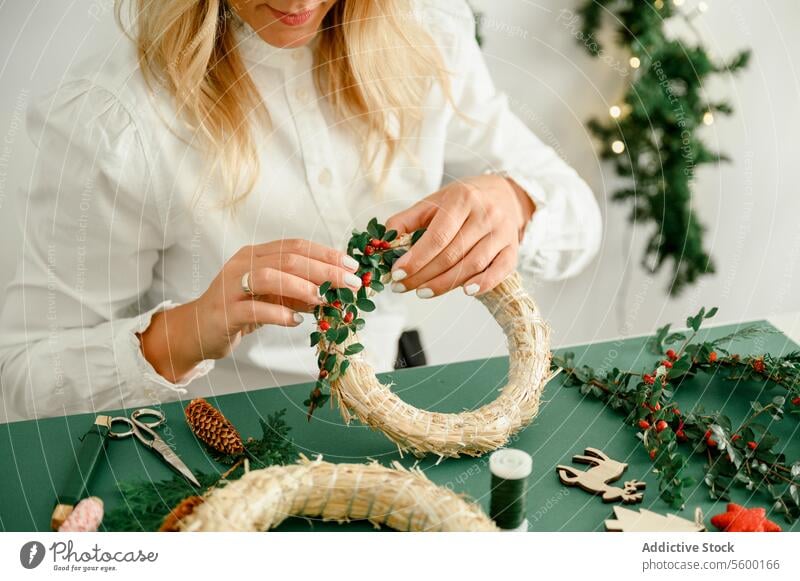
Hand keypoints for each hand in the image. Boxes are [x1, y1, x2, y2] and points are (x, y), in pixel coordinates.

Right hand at [138, 239, 361, 381]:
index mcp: (256, 254)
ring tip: (324, 300)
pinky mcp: (225, 312)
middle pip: (288, 259)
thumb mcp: (274, 298)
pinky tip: (295, 321)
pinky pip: (254, 309)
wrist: (198, 331)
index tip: (352, 266)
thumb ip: (300, 292)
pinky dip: (278, 314)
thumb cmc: (240, 310)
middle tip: (350, 284)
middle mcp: (243, 264)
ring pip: (269, 277)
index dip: (326, 254)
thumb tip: (336, 292)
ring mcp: (231, 287)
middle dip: (324, 270)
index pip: (296, 246)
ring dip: (301, 288)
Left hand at [385, 174, 534, 297]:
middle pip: (452, 254)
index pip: (437, 236)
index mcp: (462, 199)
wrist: (503, 195)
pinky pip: (499, 271)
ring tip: (421, 292)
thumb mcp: (433, 202)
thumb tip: (383, 243)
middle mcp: (485, 215)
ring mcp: (501, 233)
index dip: (415, 259)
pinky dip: (483, 284)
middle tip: (402, 287)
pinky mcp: (512, 249)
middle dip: (423, 275)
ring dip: (444, 284)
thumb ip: (406, 221)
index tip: (397, 274)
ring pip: (472, 266)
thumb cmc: (462, 202)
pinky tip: (464, 292)